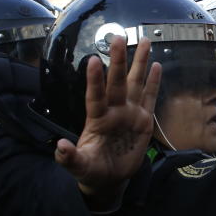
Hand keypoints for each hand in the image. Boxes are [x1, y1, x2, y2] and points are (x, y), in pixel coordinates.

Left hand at [55, 36, 160, 205]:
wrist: (110, 178)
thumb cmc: (91, 170)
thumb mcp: (79, 167)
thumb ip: (70, 157)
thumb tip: (59, 146)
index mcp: (97, 120)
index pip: (95, 96)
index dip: (94, 80)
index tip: (92, 60)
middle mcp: (114, 111)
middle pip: (117, 82)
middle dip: (118, 60)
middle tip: (118, 37)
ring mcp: (130, 113)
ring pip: (135, 83)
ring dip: (138, 62)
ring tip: (142, 41)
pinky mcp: (144, 120)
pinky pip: (149, 97)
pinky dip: (153, 82)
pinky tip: (156, 65)